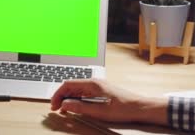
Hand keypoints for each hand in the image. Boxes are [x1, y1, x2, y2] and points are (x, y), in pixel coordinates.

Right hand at [50, 79, 167, 124]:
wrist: (139, 107)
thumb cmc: (123, 108)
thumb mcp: (99, 111)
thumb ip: (80, 107)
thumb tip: (65, 105)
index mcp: (92, 84)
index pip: (67, 85)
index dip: (58, 95)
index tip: (54, 105)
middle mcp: (94, 82)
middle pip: (70, 86)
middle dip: (61, 97)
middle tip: (56, 109)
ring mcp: (97, 86)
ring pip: (76, 89)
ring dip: (67, 98)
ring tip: (63, 109)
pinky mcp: (100, 91)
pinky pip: (83, 93)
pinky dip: (75, 99)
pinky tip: (74, 106)